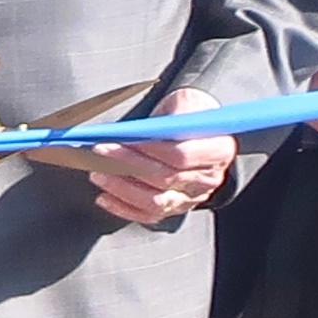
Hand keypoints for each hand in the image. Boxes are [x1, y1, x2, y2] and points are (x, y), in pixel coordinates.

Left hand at [81, 88, 235, 229]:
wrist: (197, 131)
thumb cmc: (190, 114)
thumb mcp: (187, 101)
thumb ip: (172, 112)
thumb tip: (144, 128)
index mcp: (218, 150)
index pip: (182, 155)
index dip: (151, 149)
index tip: (124, 139)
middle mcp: (208, 178)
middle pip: (165, 177)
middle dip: (128, 164)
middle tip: (102, 151)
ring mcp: (192, 197)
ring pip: (156, 201)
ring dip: (122, 189)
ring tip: (99, 174)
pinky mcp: (176, 208)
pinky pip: (149, 215)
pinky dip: (124, 209)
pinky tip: (105, 198)